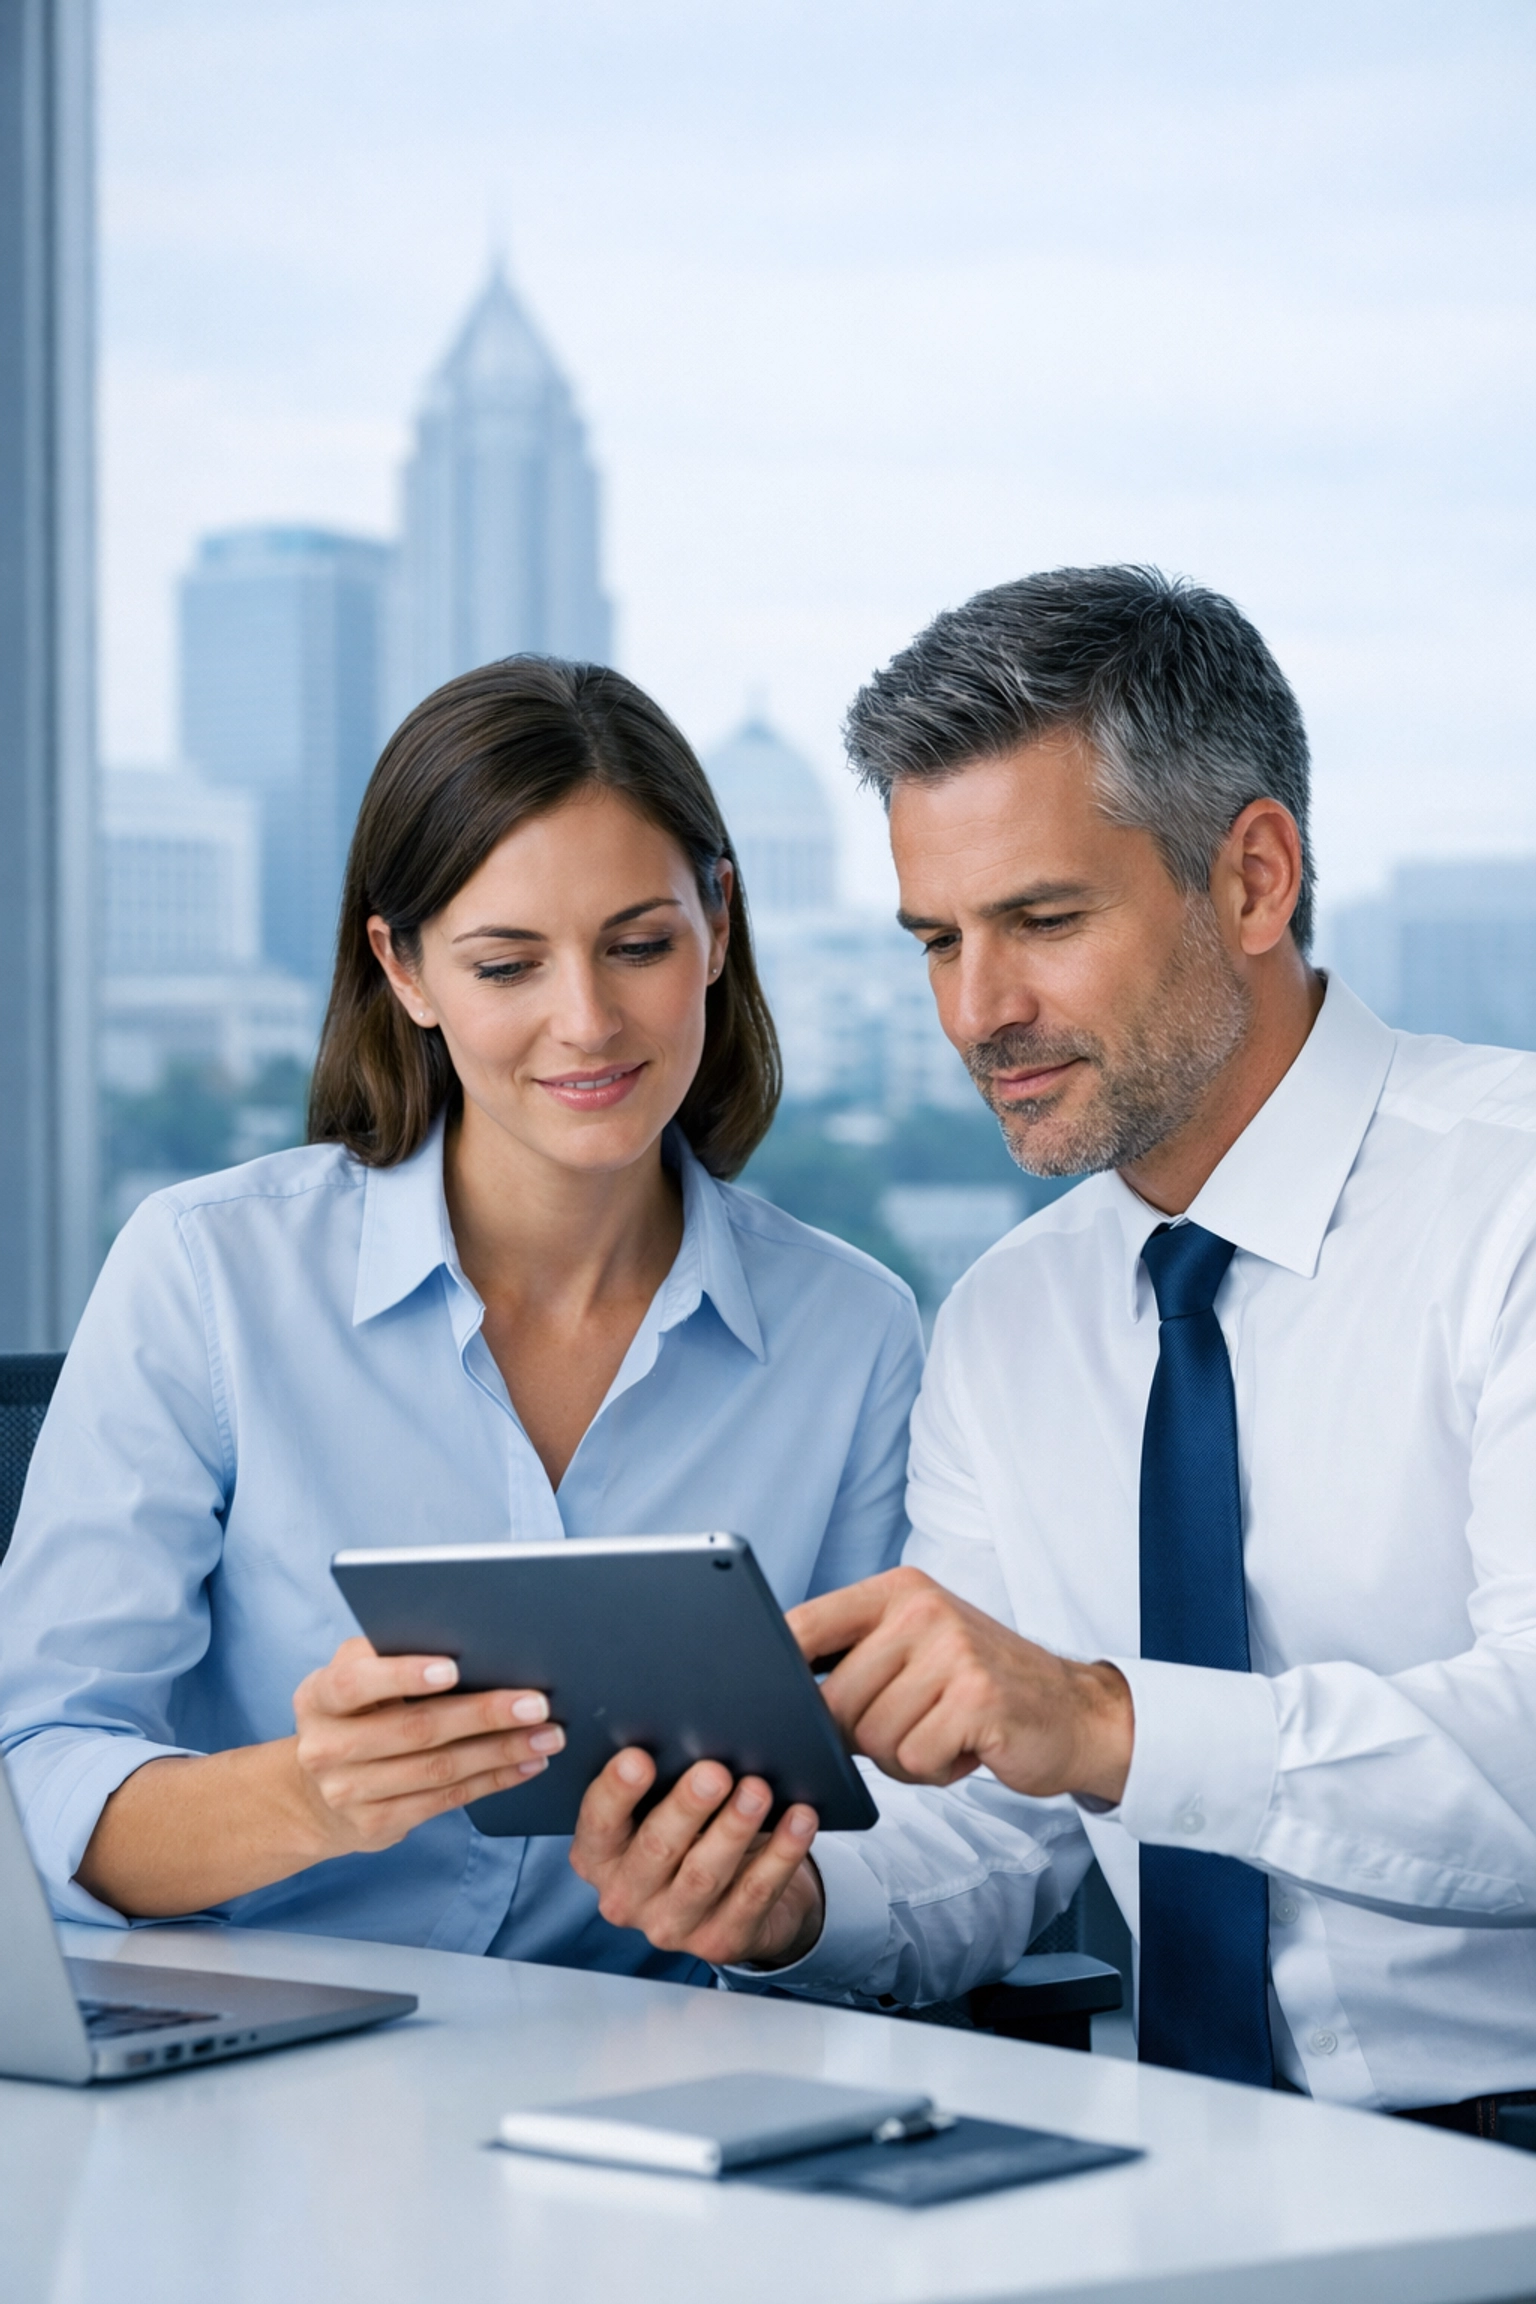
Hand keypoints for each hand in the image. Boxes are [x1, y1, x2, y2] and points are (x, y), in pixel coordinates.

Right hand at [290, 1636, 564, 1856]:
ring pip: (438, 1769)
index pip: (356, 1683)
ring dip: (501, 1751)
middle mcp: (325, 1748)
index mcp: (318, 1697)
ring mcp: (348, 1793)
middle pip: (414, 1729)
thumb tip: (469, 1638)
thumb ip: (389, 1655)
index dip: (402, 1674)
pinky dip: (493, 1780)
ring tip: (547, 1735)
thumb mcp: (354, 1677)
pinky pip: (446, 1800)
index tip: (453, 1668)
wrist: (314, 1794)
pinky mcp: (376, 1825)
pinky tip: (526, 1764)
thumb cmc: (354, 1713)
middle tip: (537, 1702)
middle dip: (483, 1714)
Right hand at [569, 1750, 825, 1968]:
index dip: (616, 1791)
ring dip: (734, 1829)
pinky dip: (781, 1855)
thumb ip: (660, 1777)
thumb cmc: (686, 1828)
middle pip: (656, 1849)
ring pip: (705, 1875)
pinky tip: (799, 1820)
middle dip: (687, 1807)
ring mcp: (672, 1926)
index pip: (598, 1822)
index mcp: (600, 1855)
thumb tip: (688, 1730)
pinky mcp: (720, 1942)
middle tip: (714, 1772)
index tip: (639, 1758)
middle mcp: (626, 1896)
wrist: (730, 1892)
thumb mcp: (659, 1806)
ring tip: (758, 1790)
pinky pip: (754, 1895)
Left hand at [789, 1568, 1132, 1803]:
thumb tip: (774, 1697)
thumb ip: (855, 1658)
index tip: (759, 1699)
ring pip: (873, 1737)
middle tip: (907, 1728)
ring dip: (903, 1755)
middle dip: (859, 1736)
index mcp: (898, 1590)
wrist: (1076, 1712)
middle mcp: (923, 1609)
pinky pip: (914, 1758)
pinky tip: (966, 1747)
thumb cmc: (978, 1688)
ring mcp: (953, 1650)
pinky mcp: (978, 1698)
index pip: (805, 1624)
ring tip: (944, 1732)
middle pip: (834, 1700)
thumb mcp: (917, 1649)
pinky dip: (935, 1769)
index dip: (772, 1670)